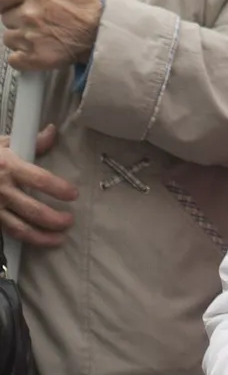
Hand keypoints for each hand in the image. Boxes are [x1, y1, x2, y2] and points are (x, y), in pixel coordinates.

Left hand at [0, 0, 102, 70]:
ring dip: (19, 36)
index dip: (5, 0)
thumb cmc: (86, 4)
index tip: (14, 3)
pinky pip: (13, 59)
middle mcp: (27, 15)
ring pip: (8, 38)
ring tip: (38, 35)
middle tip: (36, 18)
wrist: (100, 34)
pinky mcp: (32, 59)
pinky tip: (35, 50)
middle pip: (5, 17)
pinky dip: (21, 56)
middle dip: (17, 17)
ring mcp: (28, 39)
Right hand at [0, 125, 75, 247]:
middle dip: (54, 219)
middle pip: (33, 210)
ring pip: (20, 228)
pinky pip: (7, 233)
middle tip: (70, 221)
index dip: (59, 188)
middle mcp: (2, 190)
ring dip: (42, 236)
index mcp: (9, 167)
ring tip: (59, 239)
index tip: (74, 194)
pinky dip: (24, 239)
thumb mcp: (3, 143)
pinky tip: (36, 241)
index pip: (40, 179)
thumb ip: (30, 142)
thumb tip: (52, 133)